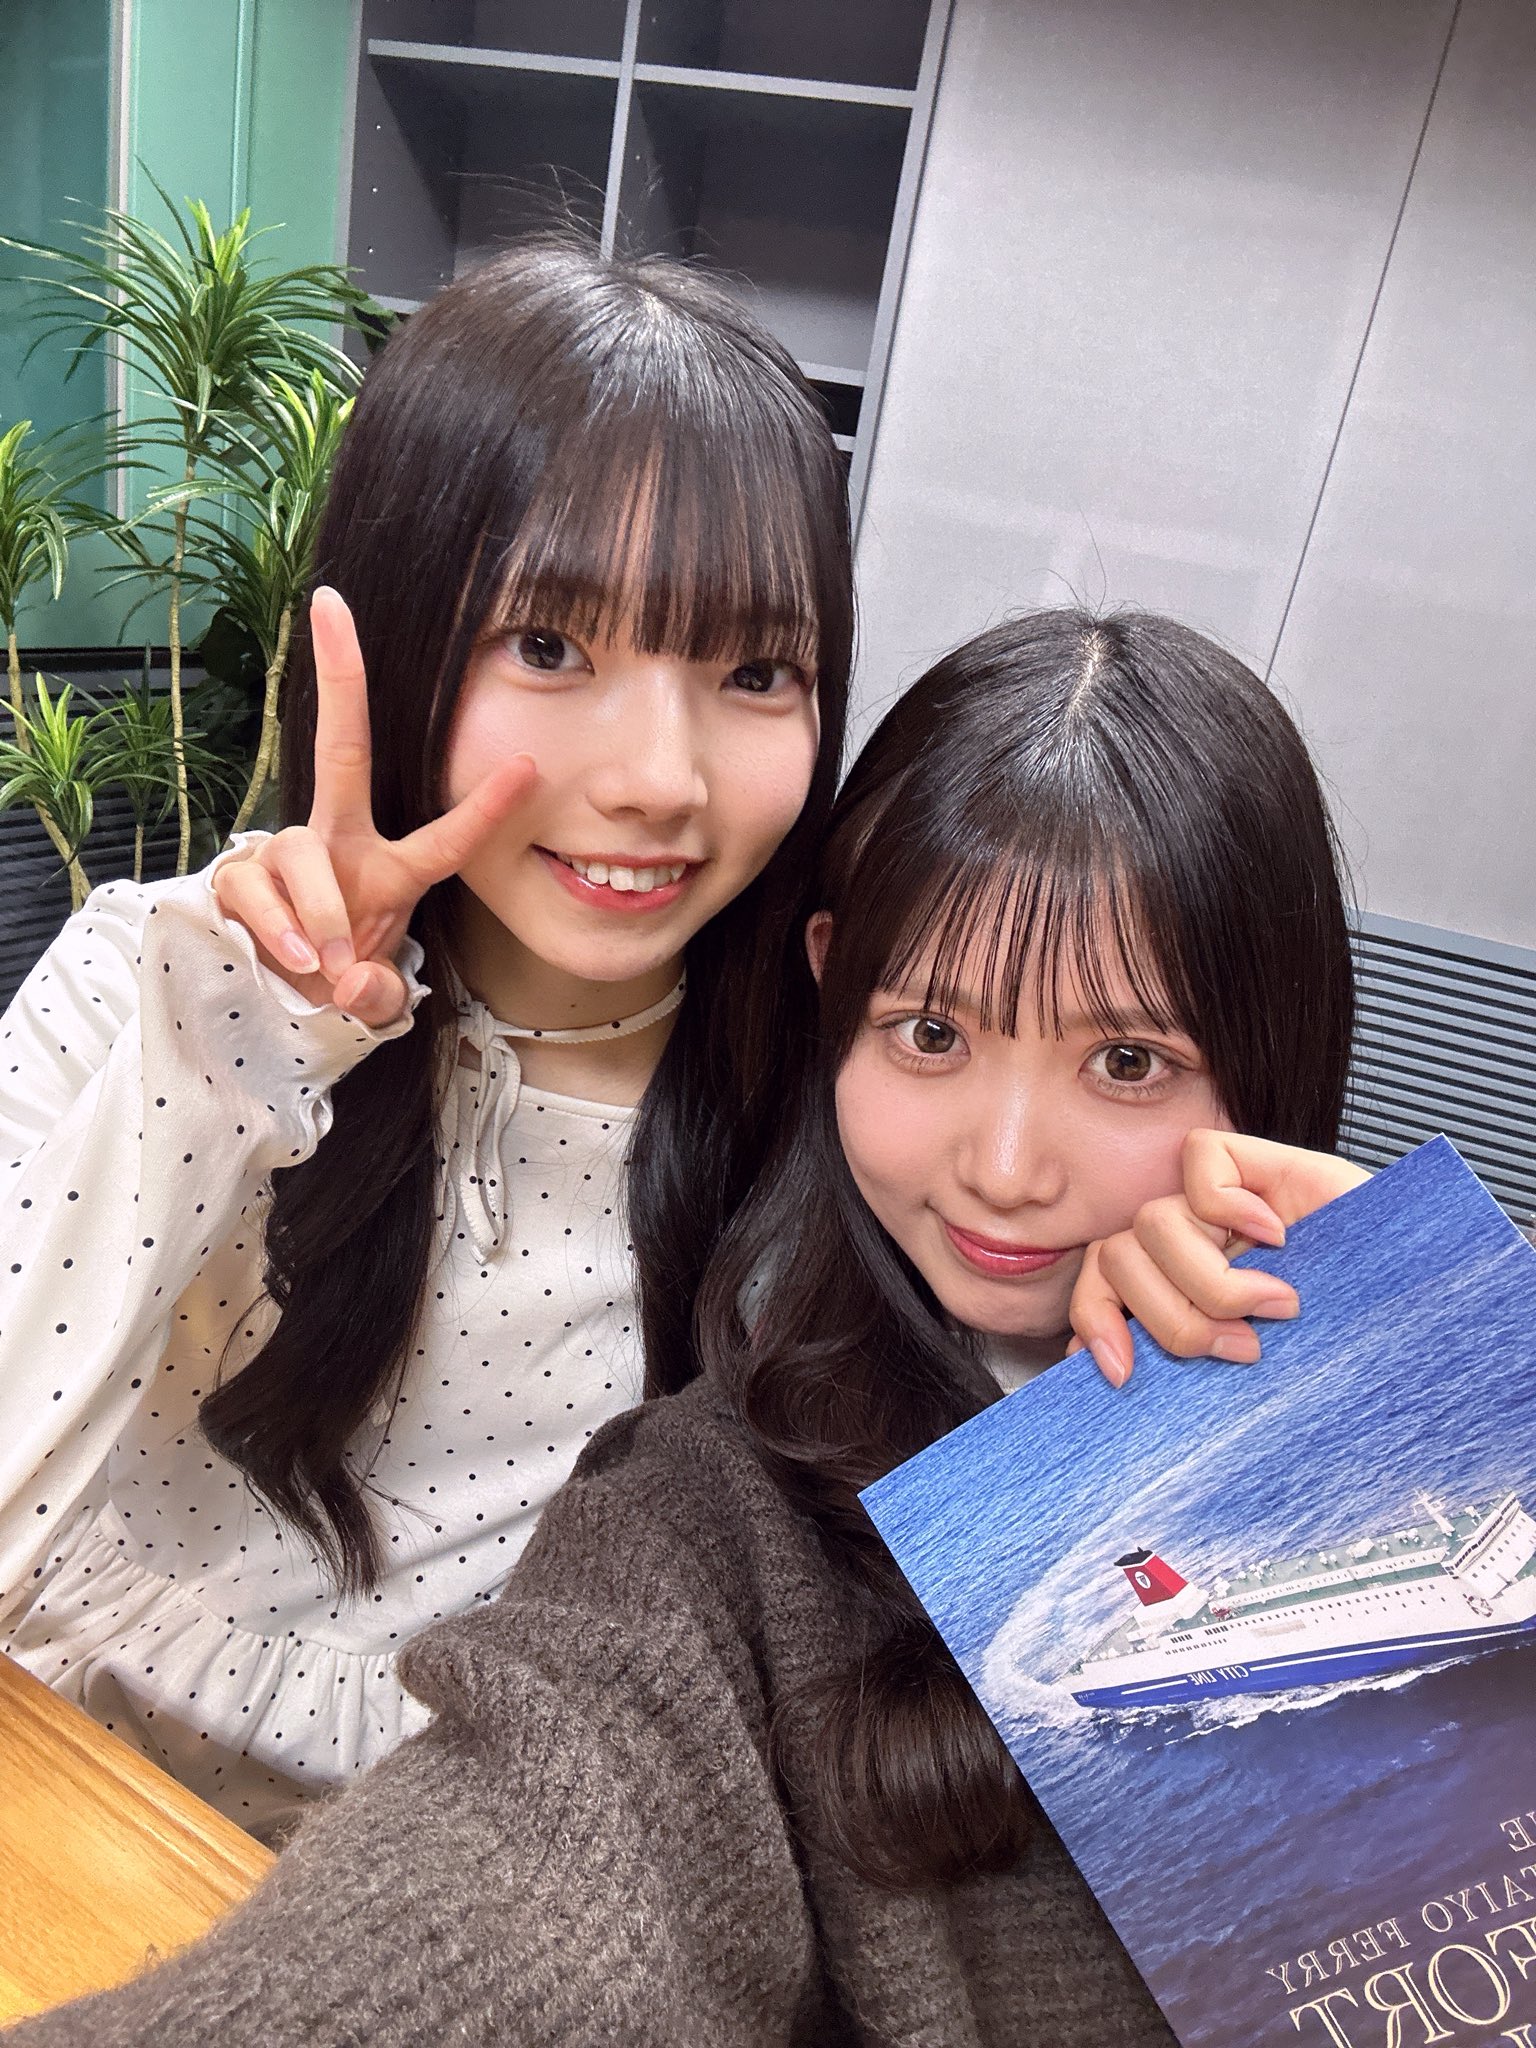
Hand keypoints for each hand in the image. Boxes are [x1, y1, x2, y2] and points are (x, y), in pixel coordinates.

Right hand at [214, 587, 535, 1026]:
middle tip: (332, 606)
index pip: (447, 838)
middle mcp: (340, 842)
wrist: (277, 995)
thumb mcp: (376, 998)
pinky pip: (257, 888)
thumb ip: (378, 997)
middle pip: (343, 748)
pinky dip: (277, 928)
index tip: (530, 763)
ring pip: (300, 855)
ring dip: (319, 912)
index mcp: (391, 868)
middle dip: (340, 675)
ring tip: (322, 960)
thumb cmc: (341, 976)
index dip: (488, 807)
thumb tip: (358, 980)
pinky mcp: (242, 874)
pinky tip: (289, 957)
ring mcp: (287, 851)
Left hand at [1069, 1130, 1370, 1385]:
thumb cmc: (1346, 1347)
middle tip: (1241, 1347)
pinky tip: (1277, 1238)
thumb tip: (1111, 1378)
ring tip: (1274, 1306)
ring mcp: (1219, 1201)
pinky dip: (1231, 1205)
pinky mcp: (1258, 1161)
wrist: (1422, 1311)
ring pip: (1153, 1222)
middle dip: (1173, 1318)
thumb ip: (1185, 1367)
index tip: (1123, 1373)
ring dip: (1212, 1280)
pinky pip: (1200, 1161)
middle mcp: (1188, 1242)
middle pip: (1117, 1259)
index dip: (1096, 1323)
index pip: (1097, 1284)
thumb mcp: (1254, 1374)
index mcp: (1174, 1288)